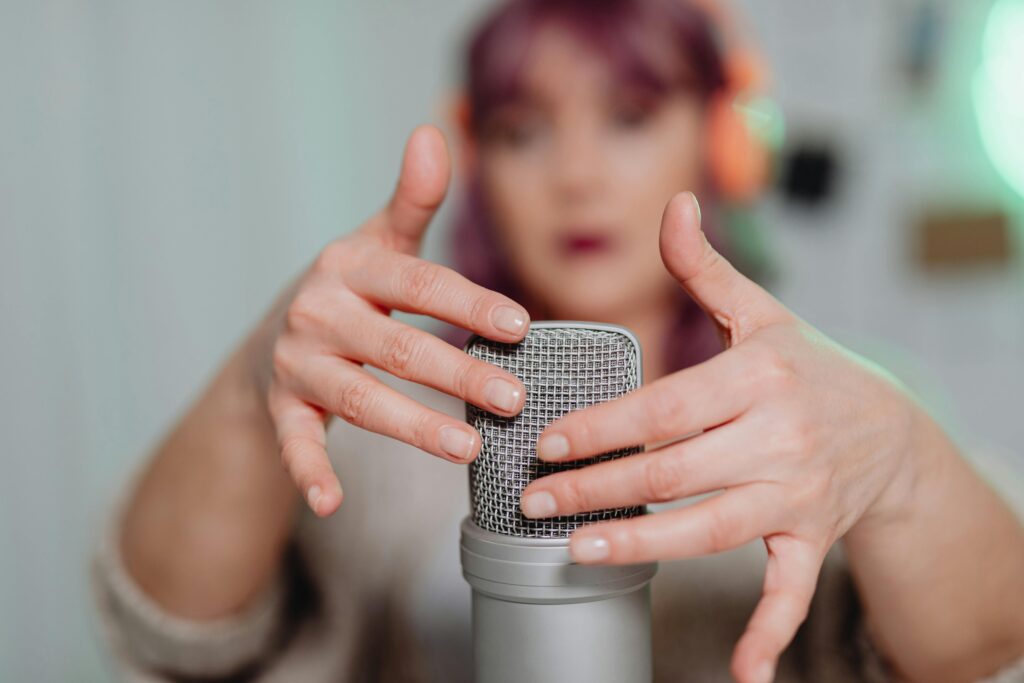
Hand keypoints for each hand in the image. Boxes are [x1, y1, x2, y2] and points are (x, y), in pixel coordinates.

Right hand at [251, 126, 528, 516]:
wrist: (272, 342)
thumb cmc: (347, 291)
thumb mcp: (377, 243)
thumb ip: (413, 199)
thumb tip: (435, 129)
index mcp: (348, 266)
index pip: (417, 283)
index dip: (469, 303)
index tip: (522, 326)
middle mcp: (317, 312)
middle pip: (397, 346)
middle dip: (459, 373)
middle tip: (516, 398)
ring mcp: (296, 364)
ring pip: (359, 398)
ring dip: (413, 425)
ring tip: (469, 449)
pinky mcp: (281, 410)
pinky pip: (294, 443)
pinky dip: (309, 472)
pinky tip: (332, 502)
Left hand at [519, 192, 920, 682]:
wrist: (892, 427)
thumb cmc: (808, 366)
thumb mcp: (762, 313)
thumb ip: (705, 269)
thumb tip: (674, 205)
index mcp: (759, 376)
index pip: (666, 407)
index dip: (605, 427)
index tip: (549, 442)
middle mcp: (781, 437)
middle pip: (674, 471)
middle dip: (598, 488)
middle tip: (535, 501)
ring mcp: (799, 494)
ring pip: (712, 528)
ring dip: (644, 545)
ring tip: (578, 551)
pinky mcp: (812, 538)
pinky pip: (791, 590)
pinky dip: (769, 632)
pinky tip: (742, 672)